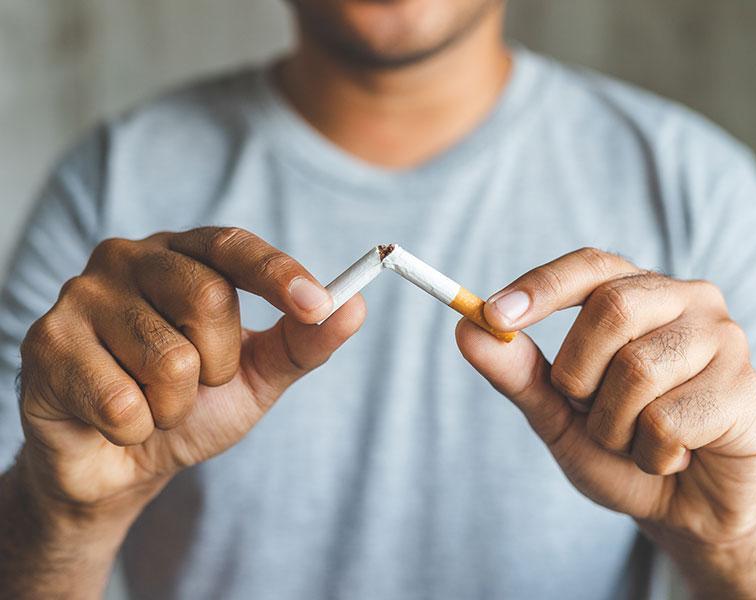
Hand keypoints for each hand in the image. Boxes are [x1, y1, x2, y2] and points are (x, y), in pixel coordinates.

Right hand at [18, 227, 364, 520]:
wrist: (122, 463)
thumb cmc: (190, 405)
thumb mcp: (257, 374)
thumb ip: (303, 341)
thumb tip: (355, 306)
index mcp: (183, 256)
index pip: (233, 246)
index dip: (278, 274)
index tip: (317, 305)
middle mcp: (129, 259)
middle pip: (208, 297)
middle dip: (218, 365)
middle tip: (195, 383)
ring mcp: (81, 296)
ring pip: (168, 358)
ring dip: (175, 405)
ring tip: (151, 403)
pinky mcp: (45, 343)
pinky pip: (122, 401)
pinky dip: (136, 429)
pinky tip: (115, 420)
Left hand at [457, 247, 755, 545]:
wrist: (686, 509)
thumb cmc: (621, 447)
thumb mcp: (558, 412)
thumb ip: (518, 372)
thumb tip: (466, 329)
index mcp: (640, 292)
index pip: (590, 266)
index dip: (540, 286)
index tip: (492, 315)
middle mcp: (687, 301)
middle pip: (611, 309)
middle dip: (578, 374)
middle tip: (590, 409)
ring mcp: (724, 340)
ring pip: (637, 370)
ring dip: (613, 425)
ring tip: (635, 439)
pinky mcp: (745, 389)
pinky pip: (669, 420)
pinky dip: (650, 453)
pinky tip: (671, 457)